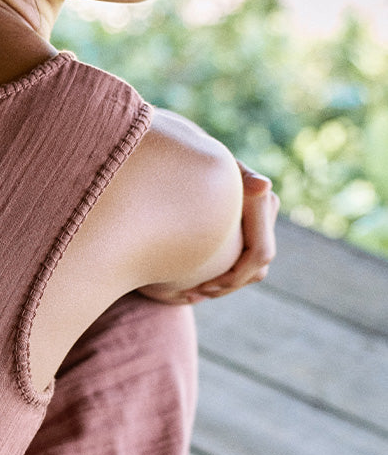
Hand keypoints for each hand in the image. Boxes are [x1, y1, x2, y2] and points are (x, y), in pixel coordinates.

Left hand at [141, 161, 279, 304]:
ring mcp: (260, 227)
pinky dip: (223, 280)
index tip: (202, 285)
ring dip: (225, 287)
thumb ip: (236, 177)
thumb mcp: (211, 169)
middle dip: (227, 286)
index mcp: (262, 202)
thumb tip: (263, 186)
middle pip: (256, 269)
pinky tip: (194, 286)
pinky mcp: (248, 235)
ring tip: (193, 292)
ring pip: (253, 273)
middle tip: (194, 293)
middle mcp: (267, 215)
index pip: (259, 254)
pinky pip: (244, 269)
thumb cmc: (196, 163)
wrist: (188, 161)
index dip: (234, 276)